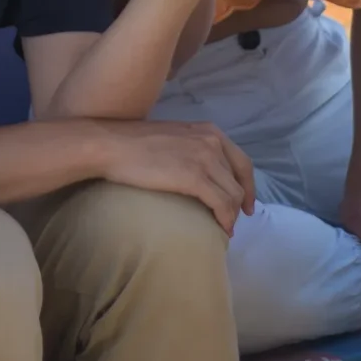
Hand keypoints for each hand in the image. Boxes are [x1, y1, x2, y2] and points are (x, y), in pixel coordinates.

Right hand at [101, 120, 257, 234]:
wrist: (112, 145)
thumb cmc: (133, 143)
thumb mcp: (173, 137)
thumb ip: (192, 148)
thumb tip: (199, 171)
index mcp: (209, 131)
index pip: (242, 162)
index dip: (249, 186)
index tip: (246, 204)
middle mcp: (212, 142)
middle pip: (240, 180)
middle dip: (240, 204)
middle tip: (234, 221)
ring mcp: (205, 159)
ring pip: (233, 195)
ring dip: (232, 215)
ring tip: (224, 228)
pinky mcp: (194, 177)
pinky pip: (221, 204)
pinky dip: (225, 219)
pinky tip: (221, 229)